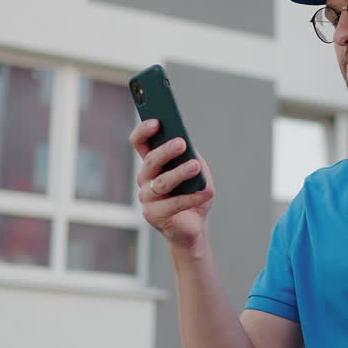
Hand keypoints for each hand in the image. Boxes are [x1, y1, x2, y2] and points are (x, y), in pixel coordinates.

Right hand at [130, 119, 215, 248]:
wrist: (194, 226)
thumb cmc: (193, 193)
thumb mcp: (196, 169)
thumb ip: (191, 156)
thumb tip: (188, 147)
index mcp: (152, 163)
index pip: (139, 142)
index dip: (143, 131)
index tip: (156, 121)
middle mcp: (145, 179)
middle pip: (151, 161)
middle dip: (166, 151)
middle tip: (181, 143)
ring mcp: (146, 198)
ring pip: (161, 182)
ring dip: (180, 173)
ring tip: (195, 166)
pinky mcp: (154, 215)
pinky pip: (174, 203)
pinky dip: (193, 197)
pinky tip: (207, 191)